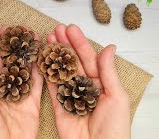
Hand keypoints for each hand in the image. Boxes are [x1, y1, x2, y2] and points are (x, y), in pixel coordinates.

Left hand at [0, 25, 42, 138]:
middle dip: (19, 46)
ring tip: (37, 38)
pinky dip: (43, 71)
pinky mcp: (34, 104)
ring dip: (32, 55)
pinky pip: (39, 85)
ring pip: (28, 71)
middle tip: (26, 30)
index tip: (7, 28)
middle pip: (14, 63)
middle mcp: (6, 89)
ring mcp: (21, 96)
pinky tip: (45, 58)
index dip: (1, 44)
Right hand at [46, 24, 130, 138]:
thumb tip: (109, 48)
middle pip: (73, 62)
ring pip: (61, 70)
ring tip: (48, 38)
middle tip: (56, 29)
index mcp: (102, 83)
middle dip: (65, 45)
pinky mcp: (59, 106)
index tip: (71, 29)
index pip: (89, 58)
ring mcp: (71, 95)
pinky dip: (47, 72)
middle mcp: (85, 87)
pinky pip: (52, 87)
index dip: (80, 43)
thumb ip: (108, 72)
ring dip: (55, 55)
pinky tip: (43, 58)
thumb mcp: (116, 97)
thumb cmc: (114, 129)